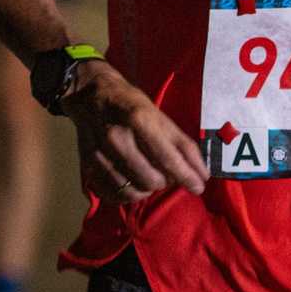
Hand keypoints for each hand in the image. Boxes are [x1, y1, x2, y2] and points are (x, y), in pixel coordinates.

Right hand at [64, 64, 206, 203]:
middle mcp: (117, 138)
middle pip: (151, 180)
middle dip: (166, 182)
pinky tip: (134, 185)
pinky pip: (113, 195)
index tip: (199, 187)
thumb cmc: (131, 105)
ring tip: (150, 178)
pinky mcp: (88, 165)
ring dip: (148, 190)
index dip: (186, 176)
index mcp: (139, 120)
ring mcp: (100, 153)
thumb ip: (181, 144)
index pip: (167, 158)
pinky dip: (128, 196)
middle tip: (167, 175)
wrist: (91, 95)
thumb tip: (202, 174)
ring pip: (132, 191)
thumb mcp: (160, 115)